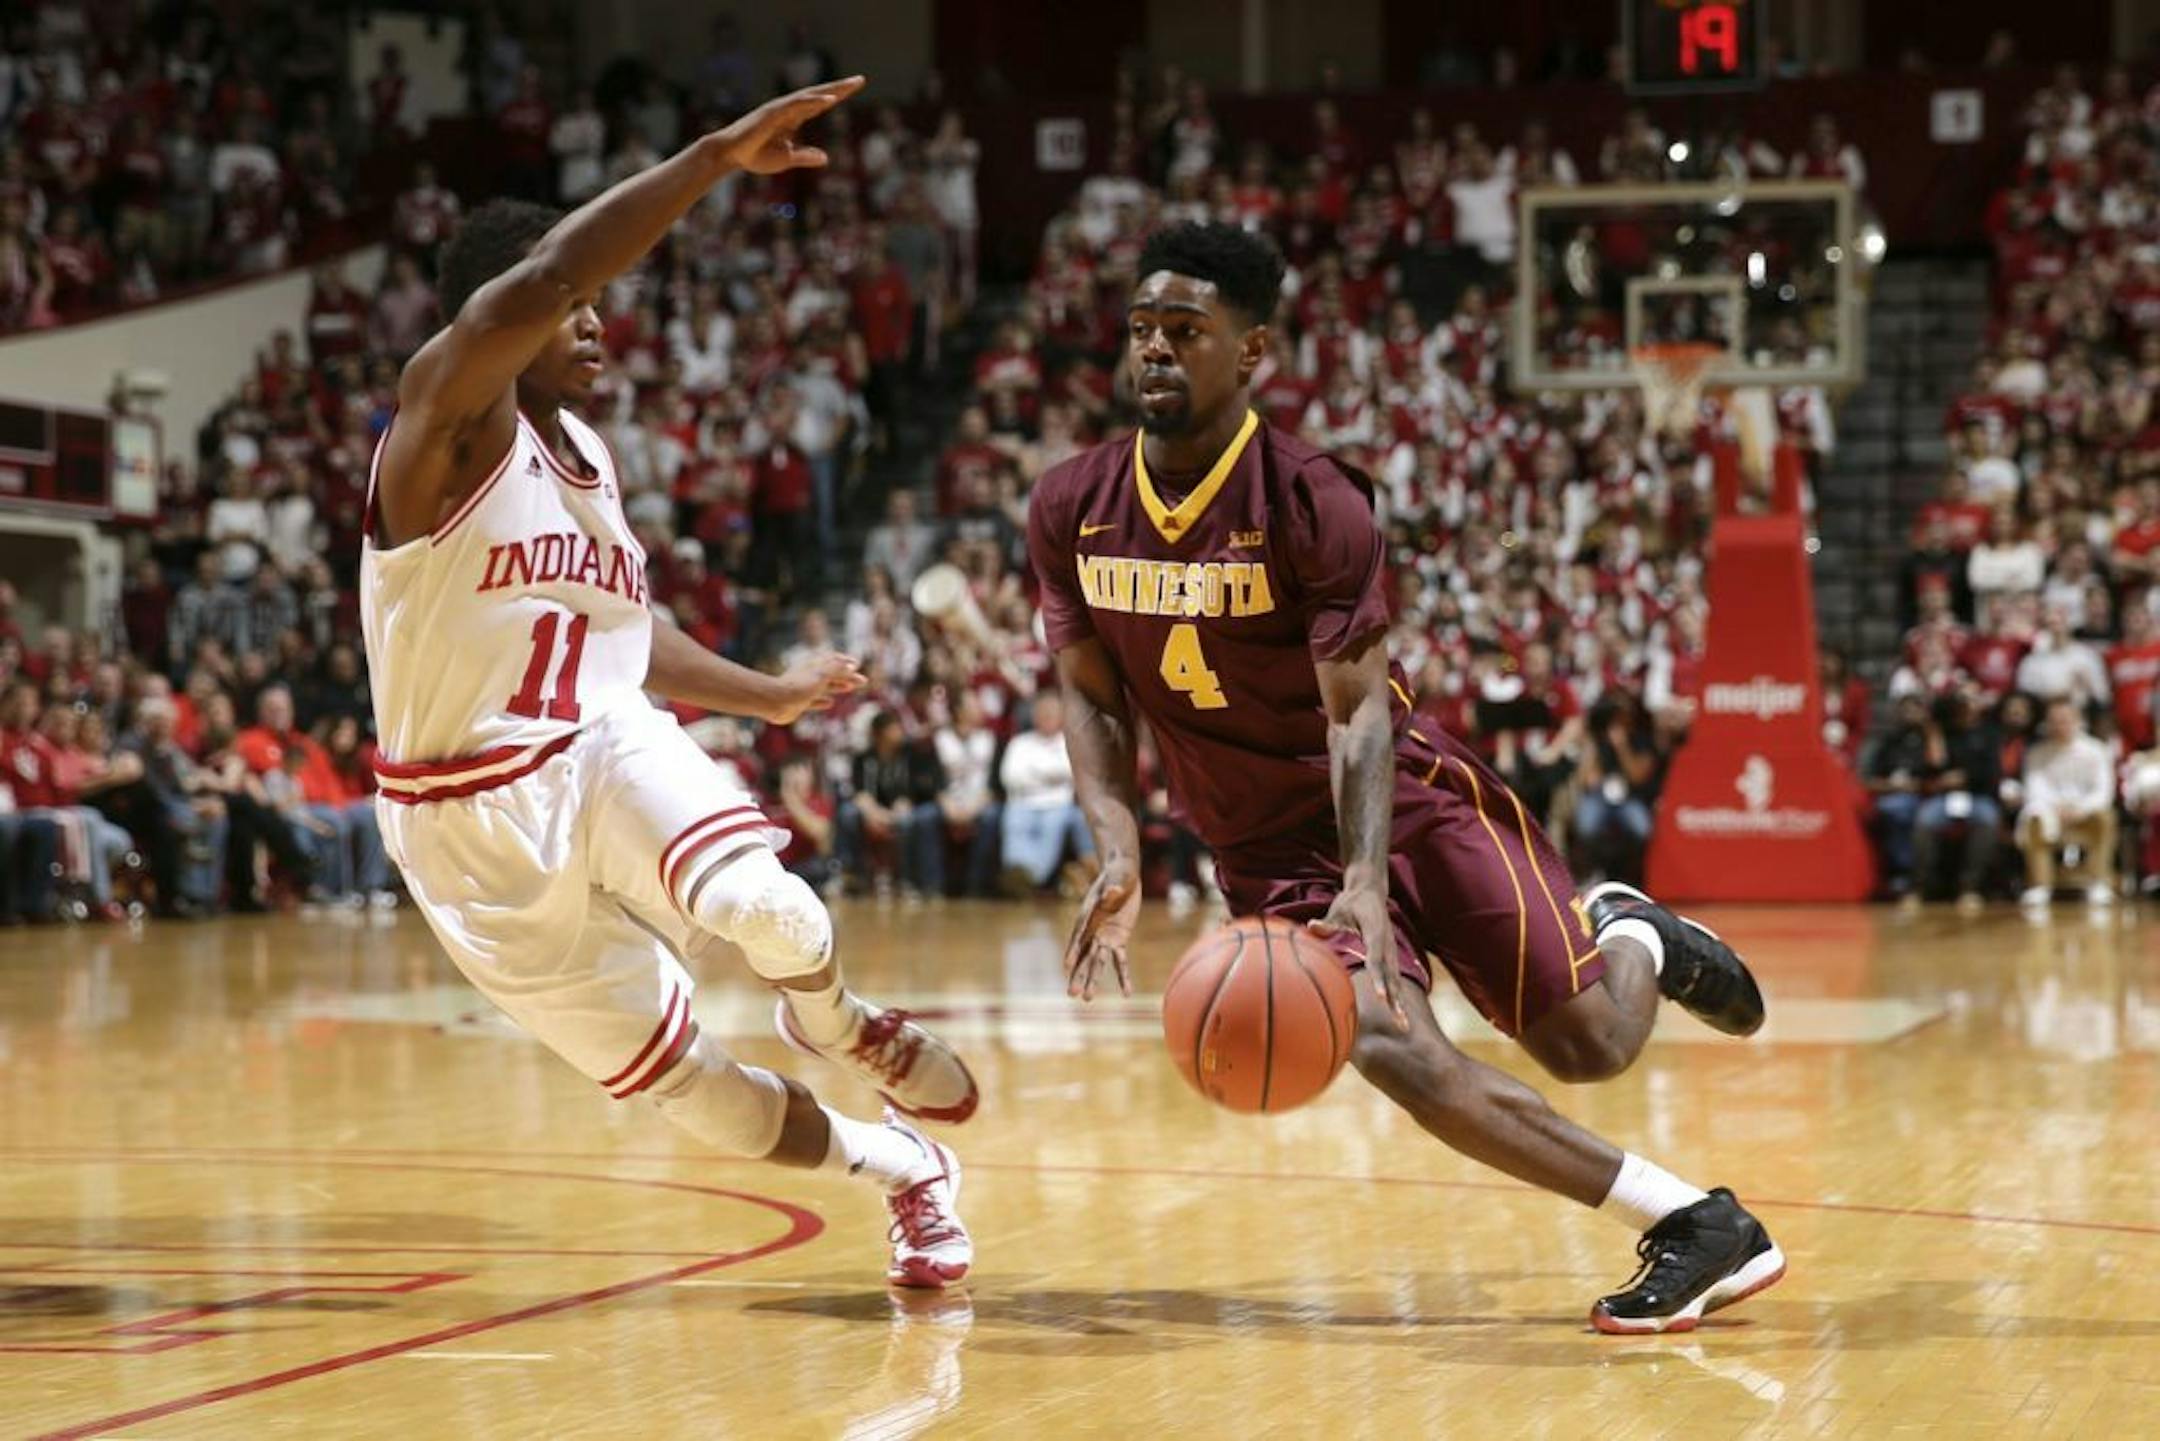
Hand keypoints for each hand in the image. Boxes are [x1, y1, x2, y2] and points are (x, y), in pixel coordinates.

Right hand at [710, 77, 866, 175]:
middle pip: (819, 95)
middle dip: (840, 87)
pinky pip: (797, 105)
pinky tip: (830, 100)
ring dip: (830, 90)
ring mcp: (781, 109)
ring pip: (810, 96)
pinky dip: (814, 101)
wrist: (732, 155)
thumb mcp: (787, 159)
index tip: (855, 88)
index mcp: (793, 118)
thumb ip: (806, 156)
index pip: (820, 104)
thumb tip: (826, 158)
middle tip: (861, 79)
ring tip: (851, 85)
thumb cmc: (755, 156)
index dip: (837, 96)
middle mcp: (789, 109)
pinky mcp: (773, 113)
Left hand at [768, 650, 864, 724]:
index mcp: (814, 665)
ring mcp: (804, 689)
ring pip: (824, 686)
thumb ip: (837, 669)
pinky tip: (830, 703)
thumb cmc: (799, 686)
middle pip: (831, 673)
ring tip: (849, 688)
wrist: (776, 701)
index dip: (845, 662)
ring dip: (838, 686)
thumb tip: (852, 666)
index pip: (832, 660)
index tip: (857, 664)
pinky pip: (814, 701)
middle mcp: (809, 675)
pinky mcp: (799, 702)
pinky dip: (824, 701)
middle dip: (847, 676)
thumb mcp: (822, 674)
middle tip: (863, 681)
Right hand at [1064, 855, 1139, 1000]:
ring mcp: (1104, 936)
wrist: (1122, 874)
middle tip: (1072, 993)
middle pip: (1084, 955)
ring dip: (1091, 980)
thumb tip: (1113, 890)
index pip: (1079, 935)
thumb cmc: (1117, 874)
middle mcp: (1093, 929)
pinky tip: (1127, 993)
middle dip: (1078, 974)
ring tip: (1086, 999)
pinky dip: (1122, 976)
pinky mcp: (1118, 939)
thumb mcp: (1116, 878)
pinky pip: (1120, 961)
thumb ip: (1113, 888)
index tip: (1066, 966)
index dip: (1073, 950)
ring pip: (1096, 962)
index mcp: (1089, 915)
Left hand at [1309, 885, 1406, 1031]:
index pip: (1378, 960)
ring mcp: (1391, 952)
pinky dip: (1396, 995)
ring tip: (1404, 1025)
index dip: (1379, 979)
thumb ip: (1328, 923)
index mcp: (1377, 933)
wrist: (1370, 892)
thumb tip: (1312, 926)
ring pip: (1396, 980)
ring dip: (1399, 1002)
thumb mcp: (1339, 909)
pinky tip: (1397, 1012)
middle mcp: (1388, 945)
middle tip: (1401, 1022)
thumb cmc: (1351, 902)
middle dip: (1396, 999)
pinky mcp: (1390, 956)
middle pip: (1393, 976)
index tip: (1381, 997)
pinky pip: (1394, 978)